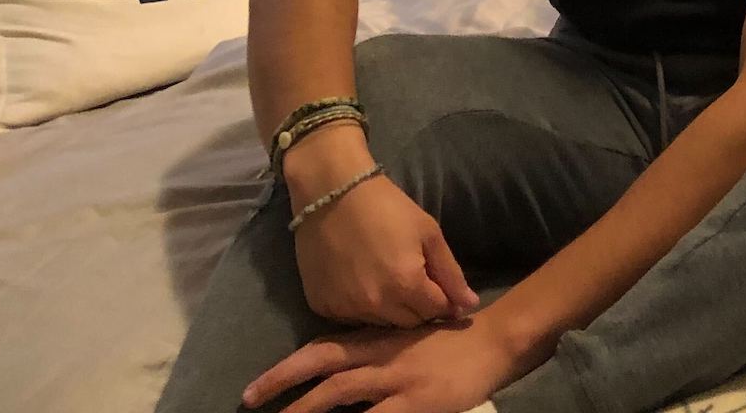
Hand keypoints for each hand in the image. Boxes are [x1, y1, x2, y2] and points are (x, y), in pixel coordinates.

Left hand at [243, 315, 531, 412]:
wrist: (496, 340)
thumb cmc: (452, 341)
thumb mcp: (408, 340)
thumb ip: (376, 352)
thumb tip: (337, 377)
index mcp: (377, 341)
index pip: (322, 351)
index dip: (285, 369)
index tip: (255, 389)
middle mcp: (380, 357)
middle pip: (322, 369)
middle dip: (282, 385)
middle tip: (249, 401)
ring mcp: (398, 380)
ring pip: (341, 393)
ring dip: (306, 409)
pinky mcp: (418, 403)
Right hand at [283, 127, 479, 327]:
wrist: (331, 193)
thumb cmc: (387, 207)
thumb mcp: (428, 233)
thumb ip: (451, 274)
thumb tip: (470, 305)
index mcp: (406, 285)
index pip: (437, 311)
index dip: (444, 301)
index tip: (440, 289)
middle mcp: (376, 304)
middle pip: (410, 323)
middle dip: (419, 308)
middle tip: (414, 283)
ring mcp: (346, 308)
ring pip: (381, 324)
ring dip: (391, 311)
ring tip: (388, 283)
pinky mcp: (322, 306)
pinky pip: (351, 319)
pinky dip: (361, 309)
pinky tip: (362, 285)